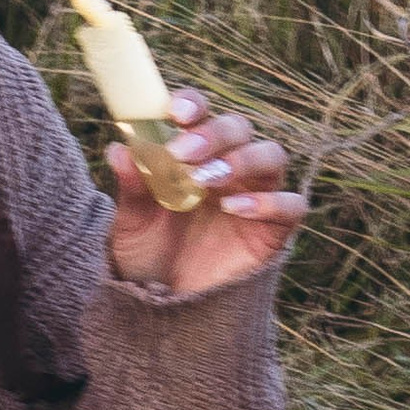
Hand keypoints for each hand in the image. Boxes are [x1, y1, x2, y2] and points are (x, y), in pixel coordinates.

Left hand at [106, 88, 304, 295]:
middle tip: (183, 152)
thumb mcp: (132, 223)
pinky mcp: (274, 228)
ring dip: (241, 160)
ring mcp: (255, 194)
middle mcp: (228, 166)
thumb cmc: (148, 253)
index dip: (193, 104)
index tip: (174, 111)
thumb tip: (119, 149)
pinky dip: (268, 202)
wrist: (165, 305)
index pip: (201, 113)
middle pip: (239, 128)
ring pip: (271, 156)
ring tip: (205, 180)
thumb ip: (132, 188)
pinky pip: (291, 204)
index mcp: (192, 153)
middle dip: (213, 133)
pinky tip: (233, 209)